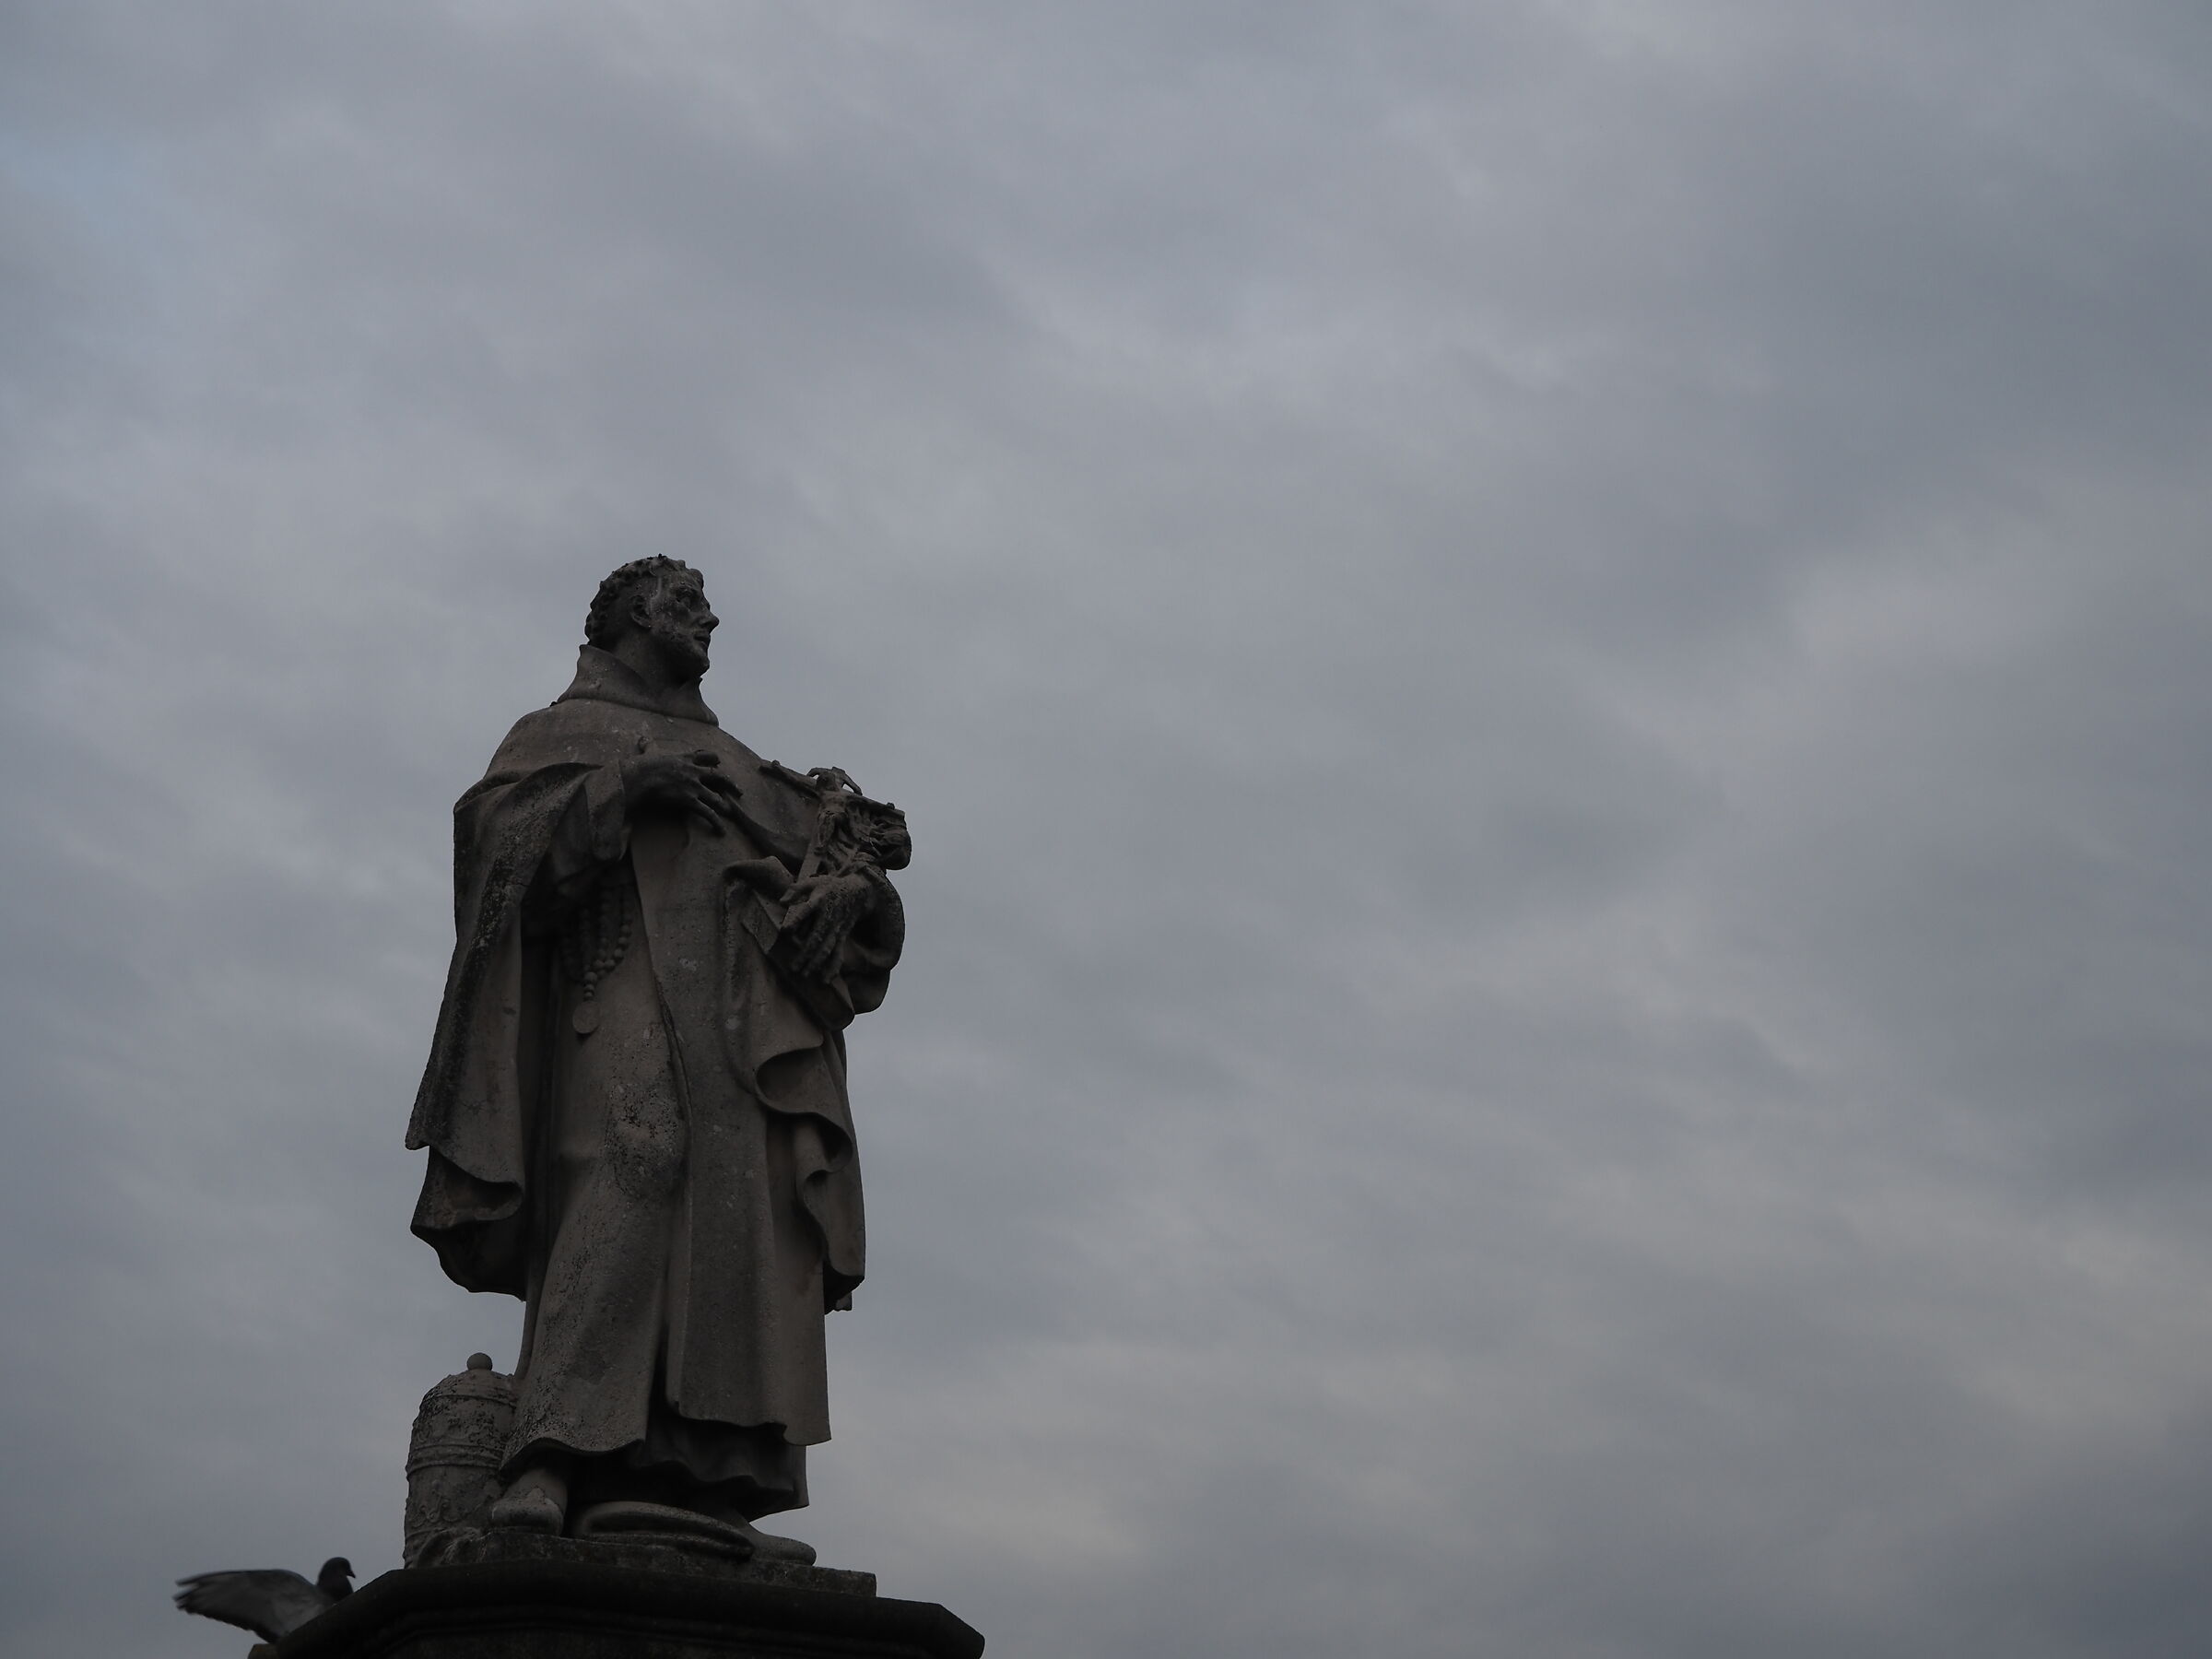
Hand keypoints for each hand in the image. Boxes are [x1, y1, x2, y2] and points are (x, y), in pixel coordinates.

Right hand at [621, 750, 744, 835]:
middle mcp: (694, 771)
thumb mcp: (648, 751)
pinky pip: (708, 813)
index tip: (718, 762)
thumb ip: (648, 745)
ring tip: (729, 812)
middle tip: (739, 791)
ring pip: (715, 797)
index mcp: (685, 758)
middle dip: (730, 784)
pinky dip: (716, 822)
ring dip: (724, 805)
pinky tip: (721, 830)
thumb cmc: (642, 766)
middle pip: (718, 776)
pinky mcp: (691, 800)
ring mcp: (694, 786)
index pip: (706, 755)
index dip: (714, 760)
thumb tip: (642, 738)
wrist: (640, 778)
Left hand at [777, 870, 878, 979]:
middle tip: (793, 968)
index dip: (797, 920)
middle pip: (817, 937)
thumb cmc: (829, 887)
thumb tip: (781, 902)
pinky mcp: (841, 936)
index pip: (806, 911)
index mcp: (819, 901)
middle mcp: (829, 917)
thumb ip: (795, 890)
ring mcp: (836, 928)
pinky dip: (833, 967)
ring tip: (805, 975)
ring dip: (817, 963)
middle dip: (806, 953)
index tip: (785, 931)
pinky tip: (826, 980)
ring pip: (827, 948)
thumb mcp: (812, 882)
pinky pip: (838, 953)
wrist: (857, 892)